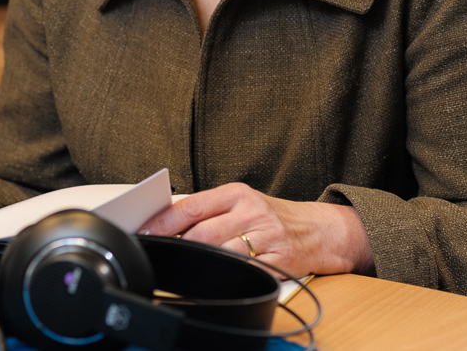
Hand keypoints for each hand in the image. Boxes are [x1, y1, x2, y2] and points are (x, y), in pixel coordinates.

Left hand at [137, 182, 372, 277]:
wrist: (321, 230)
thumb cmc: (275, 217)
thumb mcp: (244, 203)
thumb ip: (211, 210)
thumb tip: (168, 222)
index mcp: (238, 193)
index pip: (193, 206)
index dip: (165, 221)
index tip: (145, 230)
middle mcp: (252, 211)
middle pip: (203, 232)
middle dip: (176, 245)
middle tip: (157, 251)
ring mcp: (266, 236)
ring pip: (220, 252)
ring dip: (197, 261)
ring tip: (180, 264)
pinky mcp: (279, 260)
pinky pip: (244, 270)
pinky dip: (225, 274)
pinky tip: (213, 275)